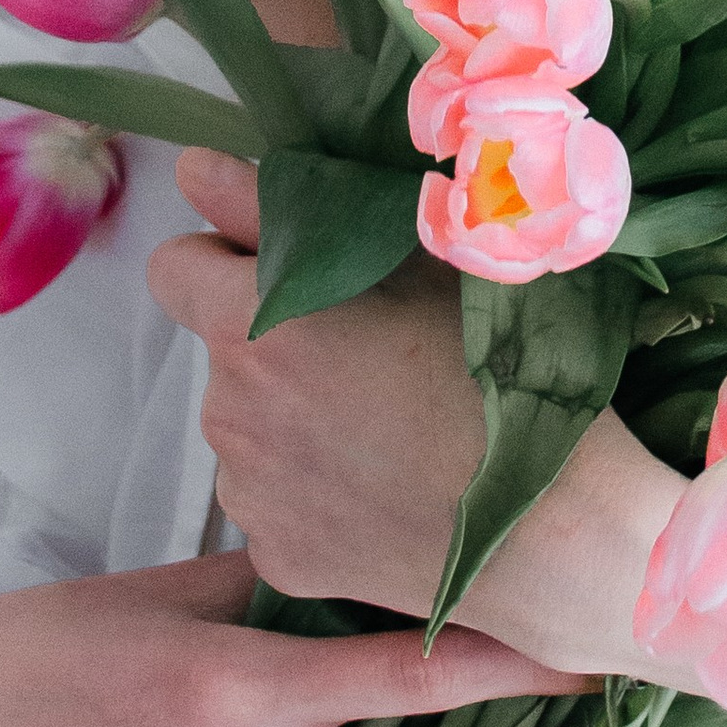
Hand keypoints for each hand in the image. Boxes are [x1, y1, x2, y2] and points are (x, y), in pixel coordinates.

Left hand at [146, 150, 684, 671]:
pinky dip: (319, 496)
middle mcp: (228, 410)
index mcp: (252, 323)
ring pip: (253, 432)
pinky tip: (389, 494)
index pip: (173, 267)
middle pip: (226, 355)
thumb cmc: (497, 368)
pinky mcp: (277, 558)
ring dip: (296, 423)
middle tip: (373, 359)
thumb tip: (191, 168)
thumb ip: (276, 208)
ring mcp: (248, 495)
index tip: (284, 274)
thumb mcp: (408, 257)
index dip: (224, 261)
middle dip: (278, 347)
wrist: (553, 526)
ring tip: (391, 431)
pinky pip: (280, 506)